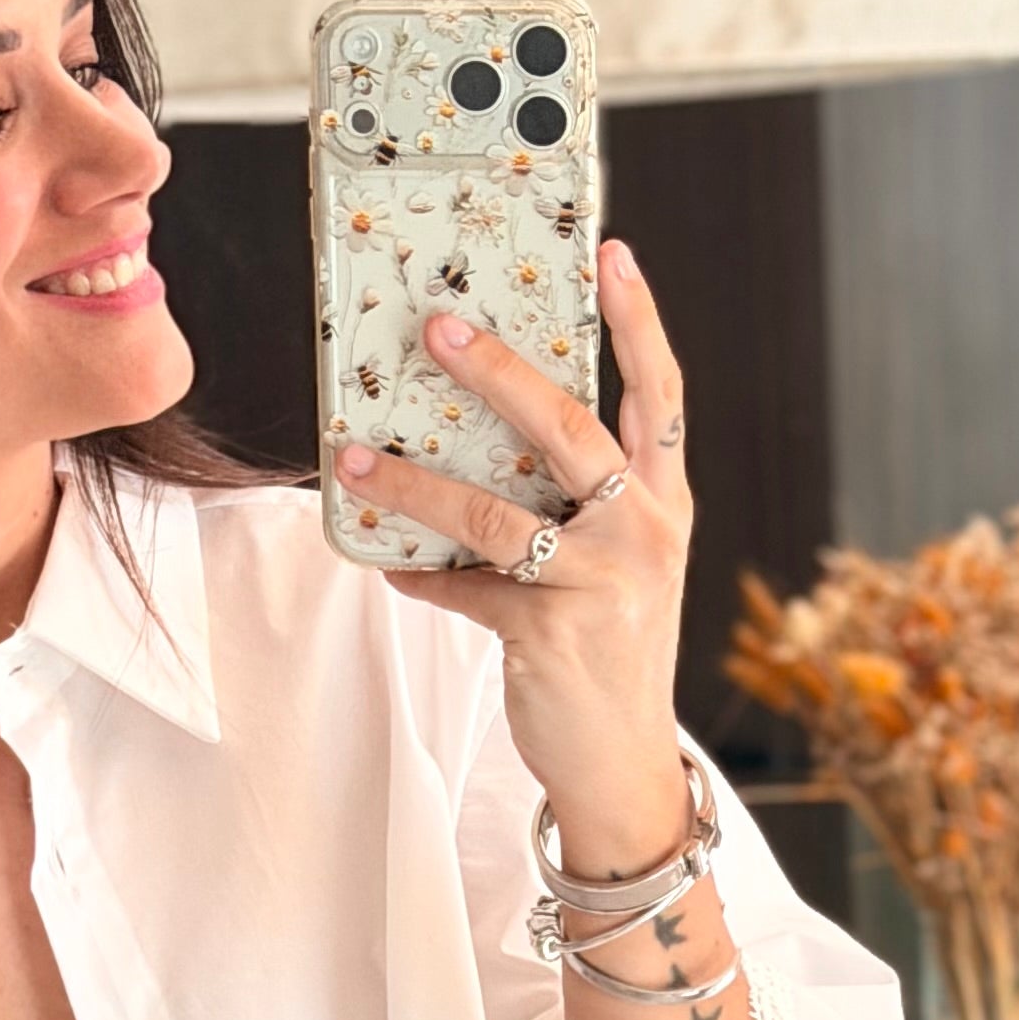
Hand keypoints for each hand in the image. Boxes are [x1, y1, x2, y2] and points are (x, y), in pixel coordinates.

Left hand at [332, 235, 696, 875]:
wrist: (621, 765)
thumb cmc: (610, 647)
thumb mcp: (617, 567)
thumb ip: (577, 505)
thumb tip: (481, 440)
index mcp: (664, 503)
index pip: (660, 396)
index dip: (640, 322)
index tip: (613, 254)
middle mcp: (643, 533)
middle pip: (570, 430)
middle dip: (499, 373)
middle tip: (438, 327)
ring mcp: (601, 584)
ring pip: (494, 513)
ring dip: (415, 484)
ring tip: (354, 459)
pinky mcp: (550, 635)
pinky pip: (465, 589)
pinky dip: (421, 577)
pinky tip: (388, 565)